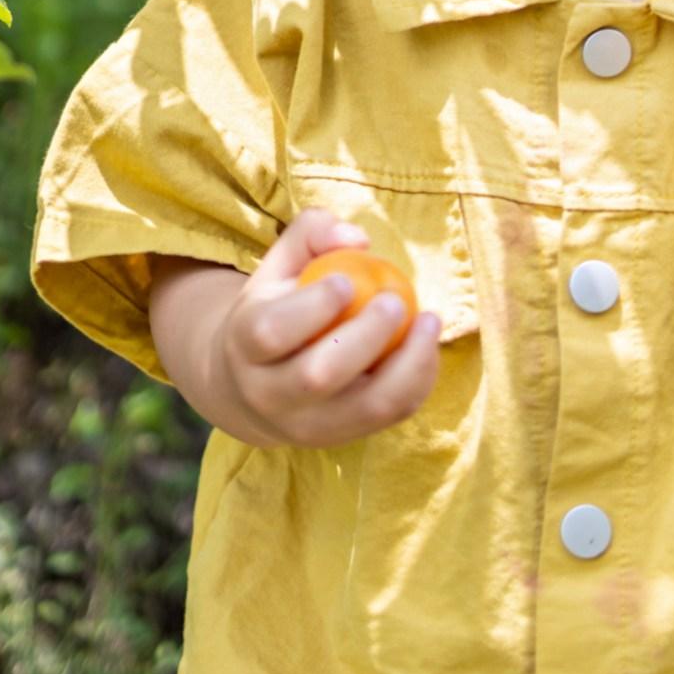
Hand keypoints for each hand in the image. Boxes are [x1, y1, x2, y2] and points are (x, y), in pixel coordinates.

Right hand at [193, 208, 442, 449]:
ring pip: (365, 406)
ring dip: (407, 365)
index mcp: (243, 345)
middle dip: (365, 336)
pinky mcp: (340, 439)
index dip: (313, 307)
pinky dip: (417, 381)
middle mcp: (267, 393)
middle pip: (319, 375)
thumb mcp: (277, 267)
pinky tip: (427, 347)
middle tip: (396, 300)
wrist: (247, 386)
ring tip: (430, 322)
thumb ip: (310, 234)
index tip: (348, 280)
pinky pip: (390, 416)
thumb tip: (356, 239)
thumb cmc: (273, 309)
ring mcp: (305, 425)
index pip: (272, 332)